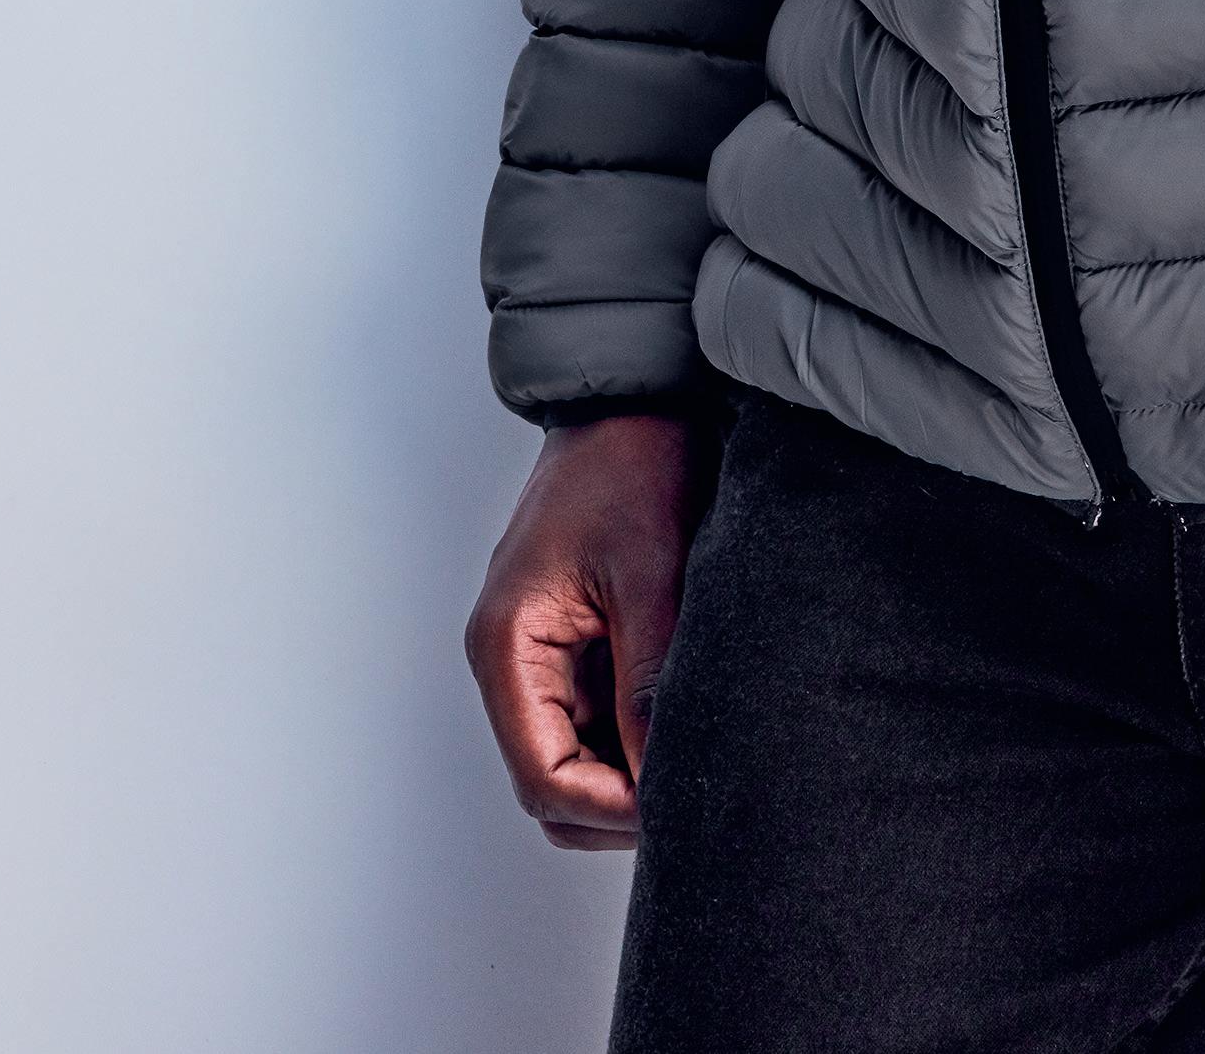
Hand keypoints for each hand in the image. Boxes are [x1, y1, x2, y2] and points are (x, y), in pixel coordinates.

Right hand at [465, 412, 698, 850]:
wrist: (636, 396)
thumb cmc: (632, 464)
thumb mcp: (650, 572)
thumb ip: (648, 678)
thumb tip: (662, 775)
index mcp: (508, 645)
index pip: (542, 776)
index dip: (607, 808)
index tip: (672, 807)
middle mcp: (512, 660)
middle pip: (550, 783)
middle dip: (614, 806)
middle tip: (691, 797)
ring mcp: (541, 654)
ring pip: (574, 758)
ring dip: (626, 774)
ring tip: (695, 760)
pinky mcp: (574, 641)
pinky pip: (595, 718)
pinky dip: (633, 735)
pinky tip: (684, 722)